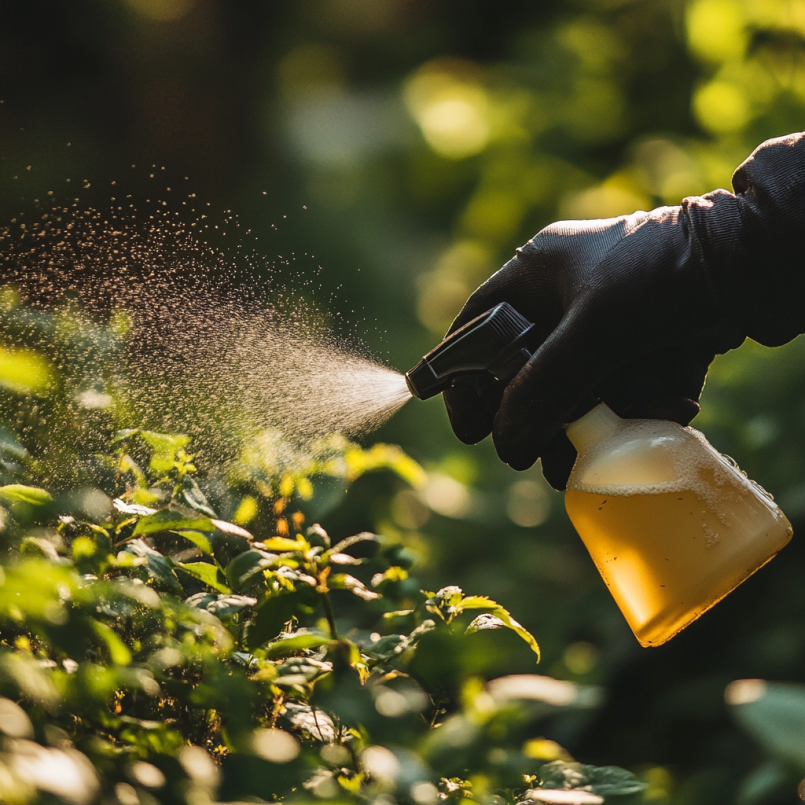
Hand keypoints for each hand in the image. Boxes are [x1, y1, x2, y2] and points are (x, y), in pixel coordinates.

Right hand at [442, 211, 743, 488]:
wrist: (757, 264)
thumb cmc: (664, 274)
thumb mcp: (596, 326)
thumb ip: (545, 384)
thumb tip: (506, 442)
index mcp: (540, 273)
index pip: (480, 326)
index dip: (464, 375)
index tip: (467, 424)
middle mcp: (567, 300)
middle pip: (524, 370)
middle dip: (527, 417)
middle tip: (522, 455)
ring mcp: (607, 326)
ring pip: (573, 390)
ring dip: (576, 430)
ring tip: (571, 469)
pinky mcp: (644, 349)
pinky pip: (620, 394)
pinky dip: (628, 416)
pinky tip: (651, 421)